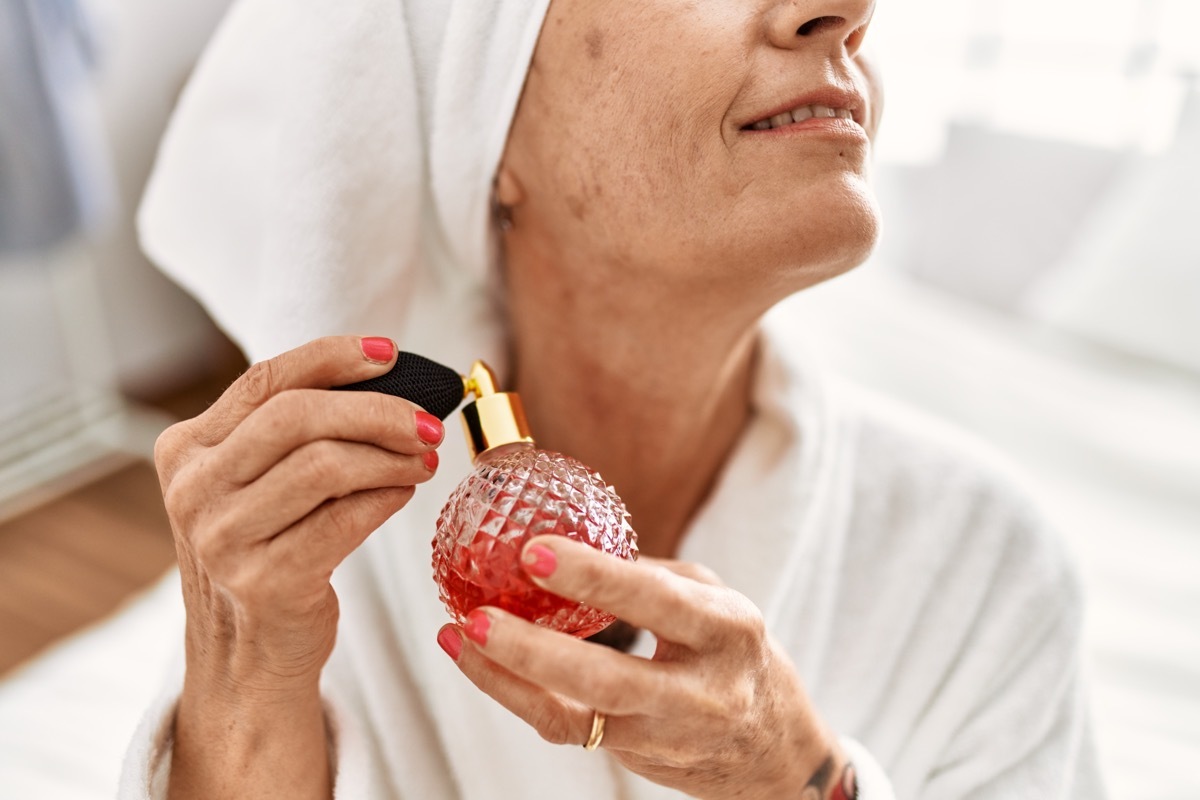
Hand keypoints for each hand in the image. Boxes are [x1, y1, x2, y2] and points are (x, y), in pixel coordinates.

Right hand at [155, 335, 443, 797]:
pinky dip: (387, 498)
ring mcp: (223, 538)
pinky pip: (346, 518)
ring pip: (326, 465)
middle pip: (297, 417)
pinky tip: (404, 492)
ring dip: (390, 456)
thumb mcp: (255, 483)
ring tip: (424, 458)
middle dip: (377, 411)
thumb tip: (388, 378)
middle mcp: (192, 489)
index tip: (390, 352)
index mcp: (185, 449)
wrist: (252, 653)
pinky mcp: (265, 580)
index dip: (332, 357)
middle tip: (429, 422)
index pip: (265, 380)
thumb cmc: (269, 549)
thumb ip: (295, 432)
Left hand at [438, 536, 854, 799]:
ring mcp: (665, 734)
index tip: (534, 549)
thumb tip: (574, 541)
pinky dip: (514, 694)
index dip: (594, 576)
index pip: (657, 601)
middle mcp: (701, 691)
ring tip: (459, 634)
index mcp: (728, 631)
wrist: (775, 753)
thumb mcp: (717, 601)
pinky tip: (477, 661)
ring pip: (575, 715)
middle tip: (478, 613)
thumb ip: (653, 576)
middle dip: (535, 650)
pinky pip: (565, 728)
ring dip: (507, 676)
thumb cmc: (738, 656)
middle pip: (608, 679)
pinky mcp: (633, 757)